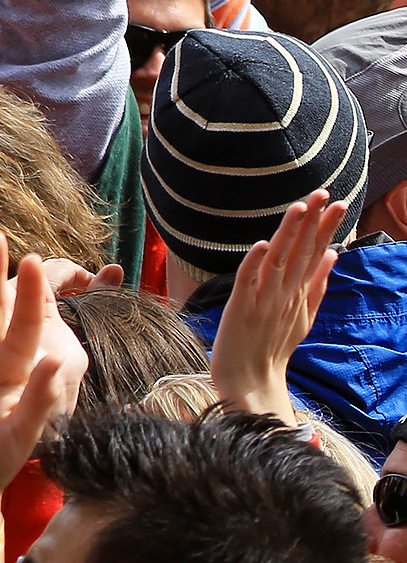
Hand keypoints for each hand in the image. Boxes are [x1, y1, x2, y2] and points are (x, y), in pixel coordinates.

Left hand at [209, 189, 340, 419]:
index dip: (324, 228)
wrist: (251, 381)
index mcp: (298, 292)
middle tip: (325, 194)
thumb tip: (332, 253)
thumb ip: (316, 283)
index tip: (336, 202)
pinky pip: (247, 282)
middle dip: (313, 223)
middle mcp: (284, 294)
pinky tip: (262, 246)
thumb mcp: (302, 314)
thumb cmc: (272, 345)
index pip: (314, 253)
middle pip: (301, 253)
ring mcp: (263, 300)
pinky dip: (255, 264)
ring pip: (278, 261)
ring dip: (288, 235)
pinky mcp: (240, 308)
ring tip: (299, 208)